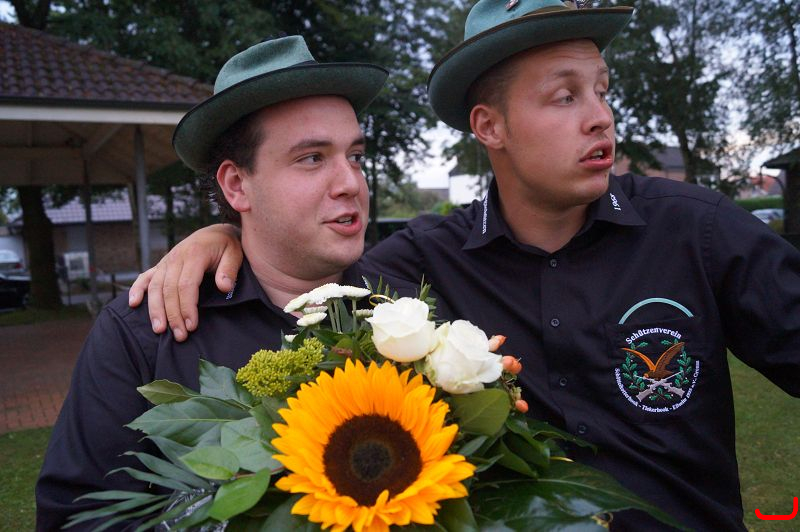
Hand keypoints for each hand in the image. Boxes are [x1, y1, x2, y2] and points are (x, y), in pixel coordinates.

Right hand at [128, 224, 243, 340]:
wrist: (216, 233)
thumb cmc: (227, 246)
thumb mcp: (235, 253)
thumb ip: (229, 269)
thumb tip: (224, 287)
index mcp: (194, 254)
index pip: (186, 285)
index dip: (187, 306)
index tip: (192, 326)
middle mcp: (176, 257)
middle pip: (169, 289)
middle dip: (173, 315)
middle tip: (179, 336)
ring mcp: (166, 261)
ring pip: (155, 286)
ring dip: (155, 309)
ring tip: (159, 329)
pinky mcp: (162, 265)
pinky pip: (145, 277)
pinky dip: (137, 289)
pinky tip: (133, 304)